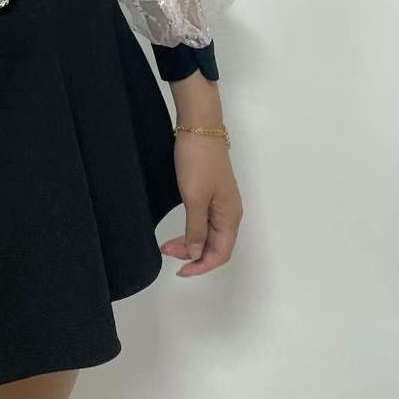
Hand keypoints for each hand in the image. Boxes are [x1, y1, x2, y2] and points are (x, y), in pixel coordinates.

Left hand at [161, 74, 242, 275]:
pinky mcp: (211, 191)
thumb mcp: (194, 198)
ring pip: (209, 233)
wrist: (199, 126)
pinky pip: (204, 220)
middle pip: (215, 245)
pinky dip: (191, 229)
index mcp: (230, 216)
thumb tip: (196, 253)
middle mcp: (229, 212)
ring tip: (168, 244)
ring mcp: (221, 201)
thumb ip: (195, 229)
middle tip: (167, 253)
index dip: (201, 266)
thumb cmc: (198, 160)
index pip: (220, 253)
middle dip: (193, 255)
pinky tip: (179, 229)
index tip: (179, 271)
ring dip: (190, 242)